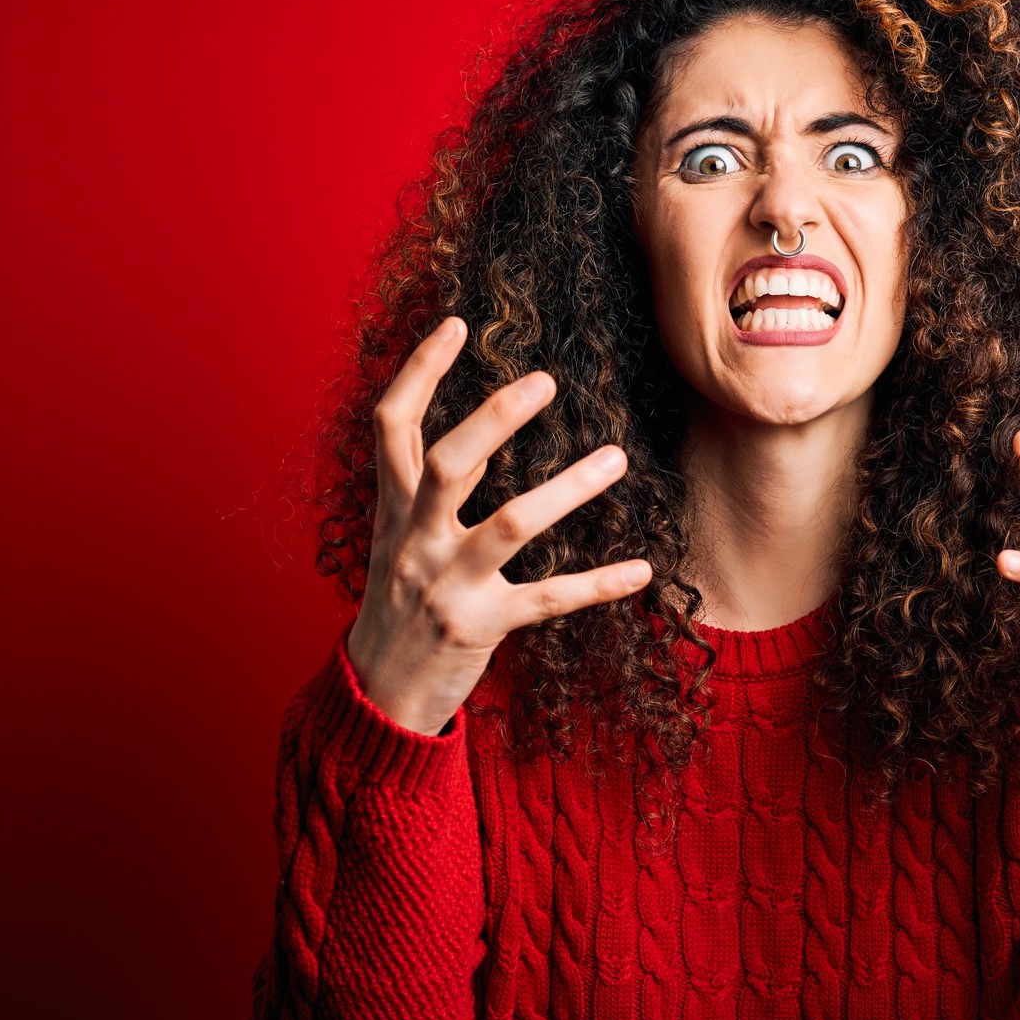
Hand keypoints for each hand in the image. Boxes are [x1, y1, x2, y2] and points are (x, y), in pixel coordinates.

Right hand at [345, 316, 653, 734]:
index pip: (392, 424)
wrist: (377, 695)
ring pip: (509, 524)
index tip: (458, 324)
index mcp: (392, 509)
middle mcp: (413, 539)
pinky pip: (547, 599)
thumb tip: (482, 435)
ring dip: (568, 489)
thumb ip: (431, 489)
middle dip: (494, 418)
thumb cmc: (399, 605)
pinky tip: (642, 571)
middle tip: (547, 380)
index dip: (420, 370)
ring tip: (616, 457)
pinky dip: (597, 584)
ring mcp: (445, 584)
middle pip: (448, 462)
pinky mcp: (478, 628)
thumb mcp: (401, 539)